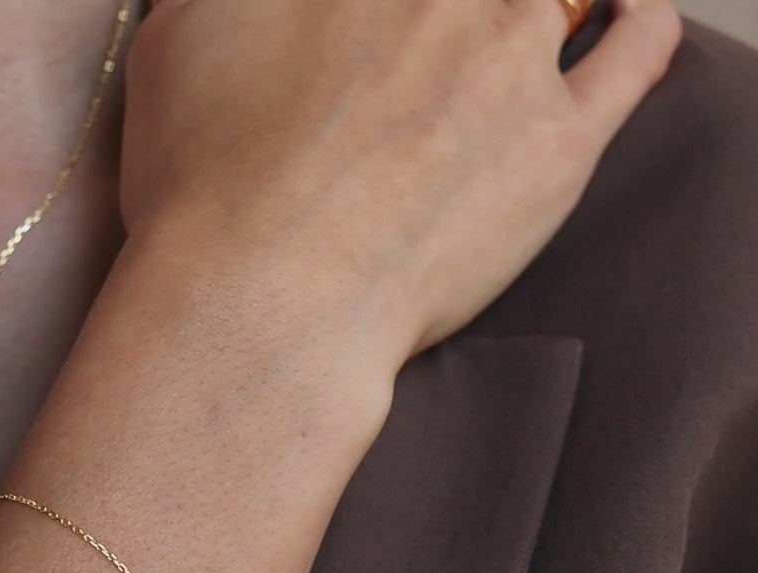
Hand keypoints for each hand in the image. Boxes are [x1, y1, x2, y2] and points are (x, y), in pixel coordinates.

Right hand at [121, 0, 681, 363]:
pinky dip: (640, 24)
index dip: (375, 16)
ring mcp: (511, 59)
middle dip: (444, 20)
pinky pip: (632, 57)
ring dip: (530, 11)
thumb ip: (225, 0)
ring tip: (509, 39)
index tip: (371, 34)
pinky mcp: (558, 145)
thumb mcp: (174, 47)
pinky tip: (630, 14)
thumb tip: (267, 9)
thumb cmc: (204, 191)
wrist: (263, 302)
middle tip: (425, 55)